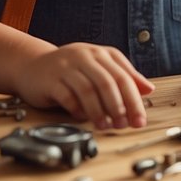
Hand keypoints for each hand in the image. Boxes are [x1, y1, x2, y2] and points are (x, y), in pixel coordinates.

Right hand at [16, 43, 154, 129]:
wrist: (32, 65)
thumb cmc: (70, 69)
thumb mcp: (99, 68)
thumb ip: (123, 77)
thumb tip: (148, 89)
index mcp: (100, 54)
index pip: (123, 77)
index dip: (134, 100)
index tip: (140, 120)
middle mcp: (84, 56)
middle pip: (107, 82)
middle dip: (118, 107)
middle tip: (123, 125)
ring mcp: (66, 66)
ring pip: (88, 90)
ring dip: (99, 111)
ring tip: (105, 126)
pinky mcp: (50, 79)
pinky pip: (67, 96)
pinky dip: (77, 109)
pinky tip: (82, 118)